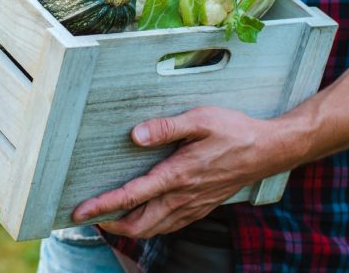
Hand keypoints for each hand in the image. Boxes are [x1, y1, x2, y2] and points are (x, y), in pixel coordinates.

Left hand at [71, 107, 299, 237]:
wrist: (268, 150)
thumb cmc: (234, 131)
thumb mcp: (200, 120)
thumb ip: (166, 127)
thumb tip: (136, 135)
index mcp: (178, 175)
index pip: (132, 196)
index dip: (102, 206)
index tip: (79, 211)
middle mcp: (183, 197)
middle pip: (138, 224)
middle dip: (109, 225)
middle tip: (87, 216)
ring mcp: (193, 206)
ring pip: (154, 228)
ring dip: (128, 228)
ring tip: (107, 218)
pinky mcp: (201, 207)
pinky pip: (170, 225)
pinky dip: (149, 226)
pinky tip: (142, 216)